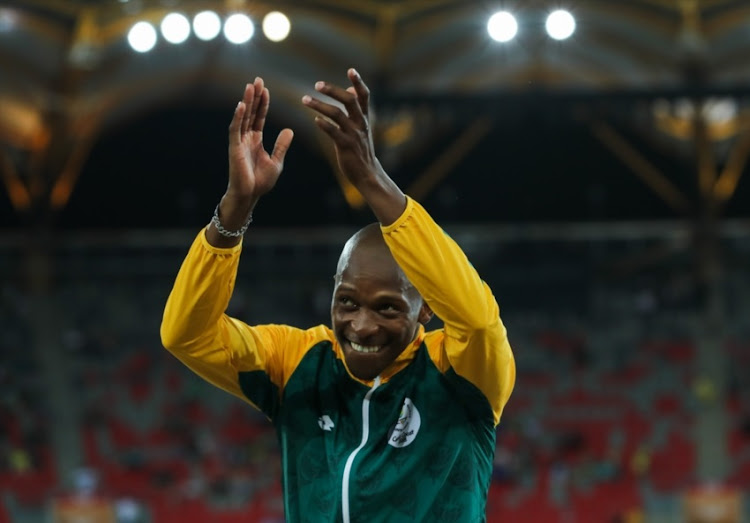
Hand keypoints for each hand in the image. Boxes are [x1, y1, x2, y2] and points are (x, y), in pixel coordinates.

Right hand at [207, 78, 292, 246]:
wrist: (250, 196)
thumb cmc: (261, 182)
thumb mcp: (277, 161)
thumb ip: (281, 145)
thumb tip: (289, 129)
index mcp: (256, 140)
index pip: (259, 117)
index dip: (263, 103)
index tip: (266, 89)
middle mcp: (246, 138)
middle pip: (251, 113)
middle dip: (254, 96)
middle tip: (257, 79)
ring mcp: (239, 142)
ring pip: (243, 117)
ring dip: (246, 102)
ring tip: (250, 86)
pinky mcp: (234, 148)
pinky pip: (235, 129)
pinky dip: (238, 117)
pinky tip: (241, 105)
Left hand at [302, 69, 405, 224]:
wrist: (368, 174)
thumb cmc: (361, 149)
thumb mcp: (361, 127)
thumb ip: (356, 109)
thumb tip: (350, 89)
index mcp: (364, 118)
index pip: (364, 96)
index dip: (358, 82)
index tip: (351, 69)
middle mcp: (360, 124)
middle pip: (349, 100)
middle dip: (333, 90)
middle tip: (317, 84)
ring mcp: (354, 135)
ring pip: (337, 114)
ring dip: (320, 105)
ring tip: (304, 99)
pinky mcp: (346, 147)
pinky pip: (334, 133)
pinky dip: (324, 125)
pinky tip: (315, 121)